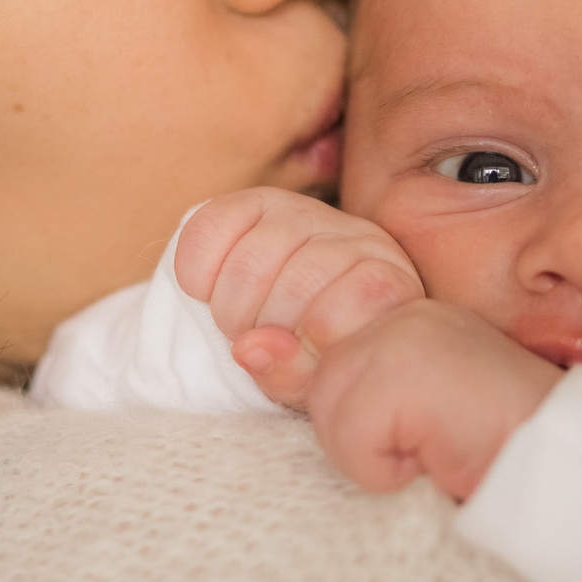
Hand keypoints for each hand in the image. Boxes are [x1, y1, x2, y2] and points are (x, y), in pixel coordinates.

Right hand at [172, 188, 425, 407]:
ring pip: (251, 261)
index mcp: (386, 286)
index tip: (300, 357)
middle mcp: (355, 237)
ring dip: (229, 307)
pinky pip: (210, 227)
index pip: (337, 315)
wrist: (307, 311)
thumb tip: (248, 347)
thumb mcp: (320, 382)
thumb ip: (293, 375)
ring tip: (238, 324)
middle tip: (259, 342)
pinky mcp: (258, 200)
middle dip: (263, 329)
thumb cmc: (322, 353)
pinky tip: (206, 290)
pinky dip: (195, 269)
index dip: (306, 346)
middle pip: (294, 285)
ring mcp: (306, 212)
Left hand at [304, 301, 560, 500]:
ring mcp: (402, 332)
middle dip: (366, 437)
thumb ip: (325, 384)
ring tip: (437, 447)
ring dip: (377, 456)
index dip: (357, 413)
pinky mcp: (405, 371)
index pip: (323, 362)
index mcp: (399, 312)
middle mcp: (397, 307)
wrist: (566, 469)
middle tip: (433, 440)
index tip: (422, 429)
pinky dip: (387, 471)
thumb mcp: (394, 416)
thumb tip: (247, 346)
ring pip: (328, 415)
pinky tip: (438, 456)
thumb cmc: (486, 451)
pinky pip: (350, 444)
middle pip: (319, 390)